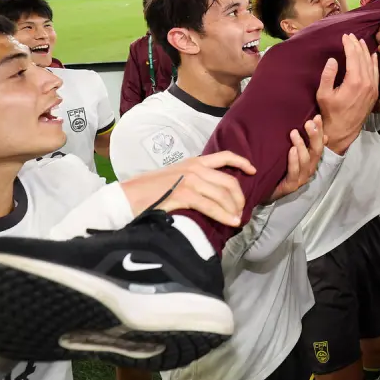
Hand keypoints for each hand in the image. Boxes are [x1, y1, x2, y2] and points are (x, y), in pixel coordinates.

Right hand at [121, 150, 254, 226]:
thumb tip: (211, 194)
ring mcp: (189, 180)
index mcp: (193, 162)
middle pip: (229, 181)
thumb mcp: (176, 179)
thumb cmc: (149, 191)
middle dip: (240, 197)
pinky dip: (223, 215)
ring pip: (223, 195)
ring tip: (237, 220)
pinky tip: (230, 222)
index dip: (242, 162)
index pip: (224, 157)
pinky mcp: (184, 194)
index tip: (253, 170)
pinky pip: (211, 205)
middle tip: (241, 211)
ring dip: (234, 209)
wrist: (127, 196)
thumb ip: (194, 181)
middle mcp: (194, 168)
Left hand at [268, 117, 325, 201]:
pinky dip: (293, 161)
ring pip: (306, 161)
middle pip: (316, 151)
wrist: (264, 190)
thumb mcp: (291, 153)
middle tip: (308, 123)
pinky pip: (294, 172)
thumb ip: (303, 143)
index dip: (319, 131)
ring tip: (294, 133)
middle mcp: (309, 169)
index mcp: (311, 161)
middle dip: (313, 136)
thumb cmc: (278, 168)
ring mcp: (301, 179)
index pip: (320, 144)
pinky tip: (291, 150)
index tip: (317, 117)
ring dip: (301, 146)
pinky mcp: (291, 186)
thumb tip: (320, 133)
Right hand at [317, 34, 378, 154]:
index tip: (345, 36)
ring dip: (365, 51)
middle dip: (356, 45)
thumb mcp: (324, 94)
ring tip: (360, 41)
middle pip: (363, 58)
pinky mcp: (375, 93)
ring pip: (371, 64)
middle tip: (351, 36)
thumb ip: (328, 75)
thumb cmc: (331, 112)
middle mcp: (366, 83)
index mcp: (354, 81)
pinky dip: (374, 63)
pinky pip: (376, 73)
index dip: (349, 45)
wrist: (344, 130)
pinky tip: (373, 55)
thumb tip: (333, 60)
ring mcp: (373, 88)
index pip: (353, 57)